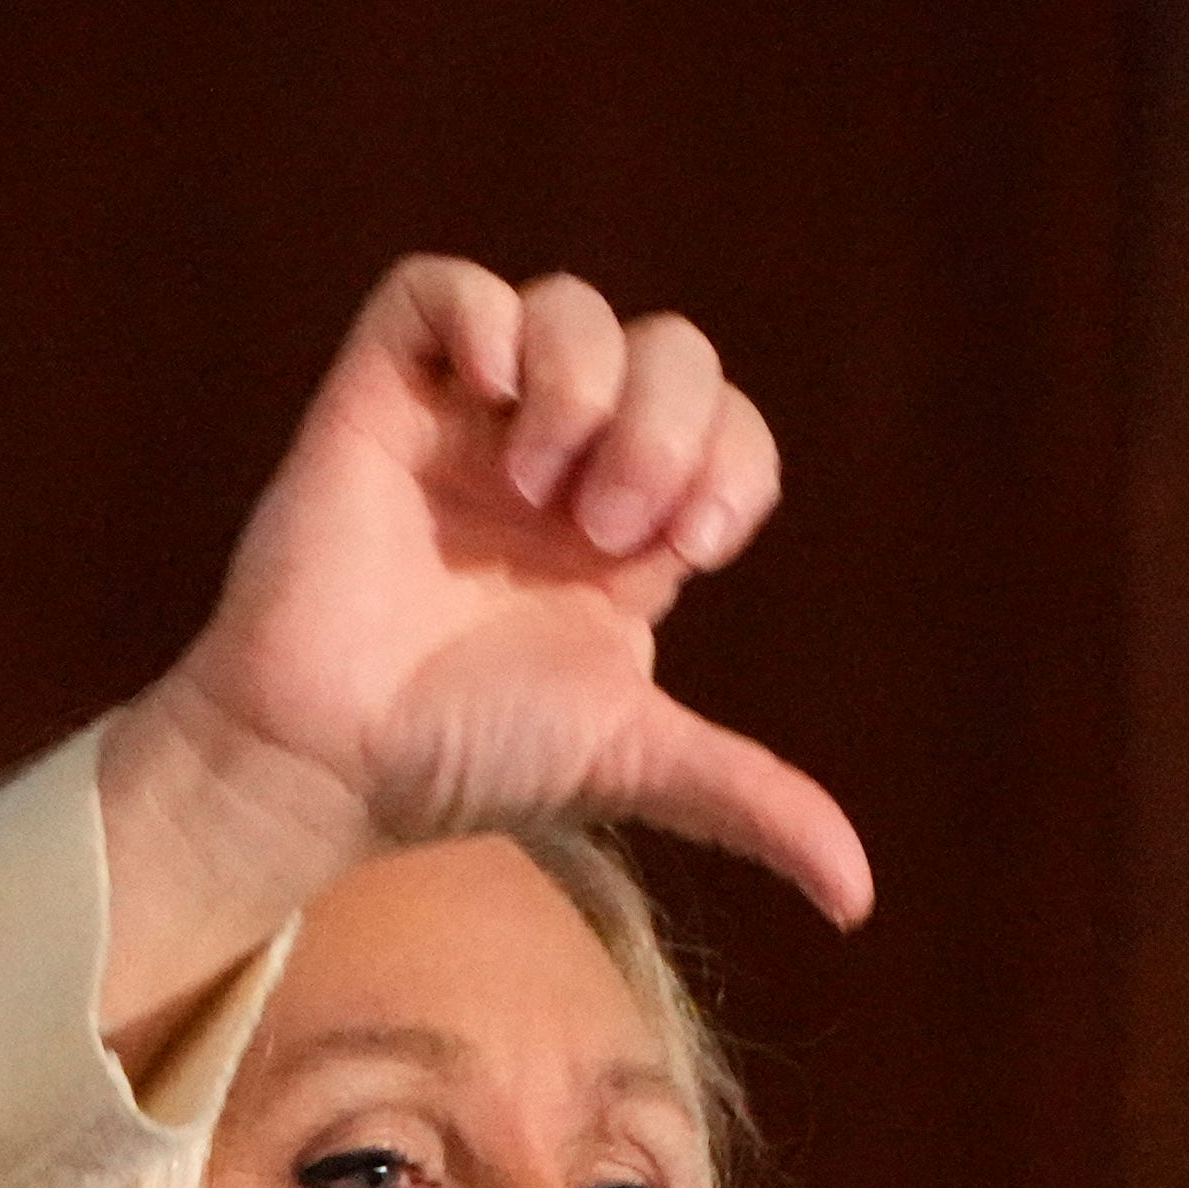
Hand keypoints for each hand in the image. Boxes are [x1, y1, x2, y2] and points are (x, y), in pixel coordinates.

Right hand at [99, 260, 869, 1059]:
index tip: (691, 546)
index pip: (731, 429)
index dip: (733, 458)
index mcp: (629, 533)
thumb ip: (750, 801)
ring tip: (539, 487)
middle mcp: (560, 463)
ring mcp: (471, 422)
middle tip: (606, 525)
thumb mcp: (633, 763)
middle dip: (667, 424)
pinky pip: (444, 288)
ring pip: (572, 305)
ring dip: (584, 384)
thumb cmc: (466, 760)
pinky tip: (484, 399)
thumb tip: (859, 899)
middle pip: (673, 351)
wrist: (329, 758)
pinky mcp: (383, 394)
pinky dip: (484, 318)